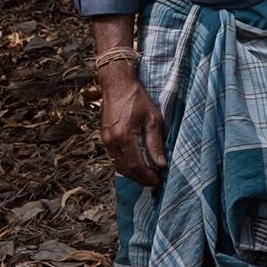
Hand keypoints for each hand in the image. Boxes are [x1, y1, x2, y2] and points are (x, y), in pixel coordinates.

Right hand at [98, 65, 165, 186]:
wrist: (117, 84)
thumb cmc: (137, 98)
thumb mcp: (152, 118)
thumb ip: (155, 142)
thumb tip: (161, 164)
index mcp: (124, 136)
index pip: (136, 165)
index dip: (148, 176)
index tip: (159, 181)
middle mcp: (112, 141)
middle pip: (126, 169)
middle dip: (141, 179)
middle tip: (154, 182)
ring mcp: (106, 140)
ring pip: (118, 165)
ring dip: (132, 174)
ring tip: (147, 177)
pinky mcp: (104, 138)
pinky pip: (114, 157)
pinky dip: (125, 165)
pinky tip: (136, 165)